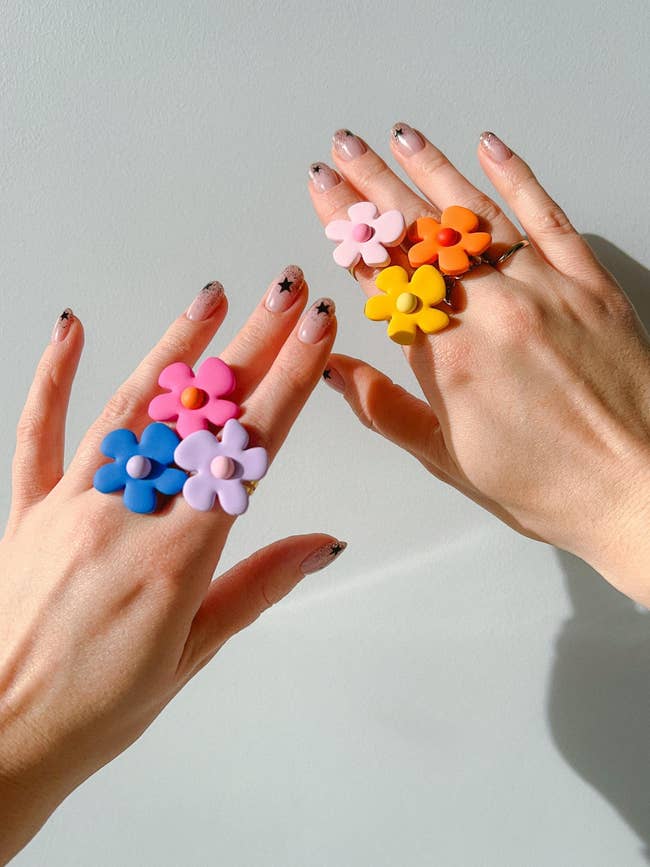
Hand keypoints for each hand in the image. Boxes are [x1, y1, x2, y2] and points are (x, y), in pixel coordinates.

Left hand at [0, 270, 343, 862]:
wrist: (0, 739)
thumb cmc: (100, 708)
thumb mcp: (194, 654)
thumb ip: (258, 586)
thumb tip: (322, 542)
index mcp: (178, 555)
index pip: (249, 448)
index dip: (288, 381)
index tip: (316, 332)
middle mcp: (127, 515)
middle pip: (201, 415)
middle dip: (252, 346)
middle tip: (285, 291)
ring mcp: (72, 505)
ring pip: (132, 408)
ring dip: (176, 348)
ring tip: (211, 298)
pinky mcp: (28, 511)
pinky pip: (38, 434)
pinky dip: (51, 378)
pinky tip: (69, 328)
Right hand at [309, 125, 649, 604]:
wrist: (639, 492)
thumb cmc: (544, 487)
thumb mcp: (447, 460)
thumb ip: (384, 408)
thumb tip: (332, 364)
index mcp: (452, 357)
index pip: (385, 273)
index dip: (348, 226)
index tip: (324, 190)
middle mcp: (495, 309)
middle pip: (422, 233)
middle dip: (377, 185)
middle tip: (345, 147)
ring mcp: (547, 289)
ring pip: (478, 215)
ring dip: (434, 169)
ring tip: (399, 137)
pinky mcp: (591, 284)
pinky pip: (549, 217)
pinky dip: (518, 177)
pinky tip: (489, 147)